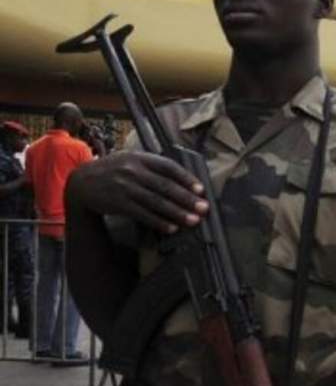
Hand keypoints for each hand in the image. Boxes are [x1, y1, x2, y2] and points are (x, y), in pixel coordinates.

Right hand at [66, 150, 207, 233]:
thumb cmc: (114, 171)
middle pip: (165, 186)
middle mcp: (132, 170)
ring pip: (156, 201)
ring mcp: (124, 187)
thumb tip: (184, 180)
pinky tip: (171, 227)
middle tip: (203, 208)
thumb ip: (153, 167)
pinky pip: (143, 214)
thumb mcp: (130, 160)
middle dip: (186, 198)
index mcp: (139, 158)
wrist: (81, 182)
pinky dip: (158, 221)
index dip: (186, 178)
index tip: (201, 190)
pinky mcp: (118, 203)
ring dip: (176, 212)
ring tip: (192, 220)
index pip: (168, 167)